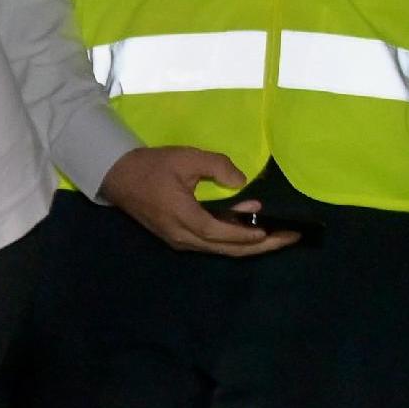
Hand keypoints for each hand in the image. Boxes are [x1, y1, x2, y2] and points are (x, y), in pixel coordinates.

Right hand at [100, 144, 293, 256]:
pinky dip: (234, 238)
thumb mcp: (187, 158)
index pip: (220, 233)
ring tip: (277, 233)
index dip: (247, 234)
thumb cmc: (153, 166)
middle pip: (227, 249)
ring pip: (221, 249)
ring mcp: (180, 240)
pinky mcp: (179, 238)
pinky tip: (249, 224)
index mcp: (182, 218)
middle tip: (289, 238)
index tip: (272, 230)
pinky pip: (212, 243)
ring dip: (249, 243)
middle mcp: (182, 237)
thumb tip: (240, 182)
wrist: (119, 177)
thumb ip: (218, 166)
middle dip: (261, 246)